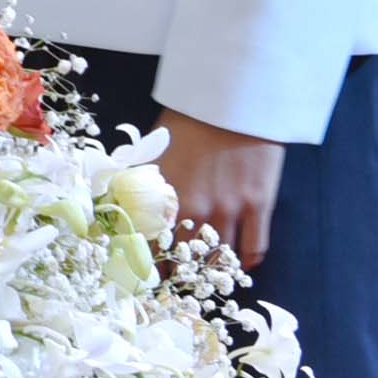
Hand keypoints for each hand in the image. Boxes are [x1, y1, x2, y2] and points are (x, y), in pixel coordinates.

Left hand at [153, 107, 285, 271]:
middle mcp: (196, 210)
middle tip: (184, 280)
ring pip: (221, 256)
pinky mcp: (258, 204)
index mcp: (166, 198)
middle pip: (188, 258)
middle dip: (184, 272)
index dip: (153, 266)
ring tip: (211, 275)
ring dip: (215, 269)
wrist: (231, 96)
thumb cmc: (188, 118)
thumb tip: (118, 204)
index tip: (152, 277)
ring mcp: (230, 209)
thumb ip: (140, 182)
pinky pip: (255, 247)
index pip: (154, 247)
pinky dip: (247, 261)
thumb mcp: (154, 150)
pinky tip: (242, 264)